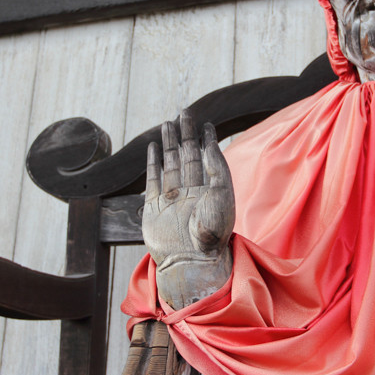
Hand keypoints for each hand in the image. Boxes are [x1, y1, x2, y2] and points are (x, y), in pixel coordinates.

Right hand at [144, 109, 234, 308]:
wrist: (191, 262)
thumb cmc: (212, 234)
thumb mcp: (222, 197)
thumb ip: (216, 169)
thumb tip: (208, 144)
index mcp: (210, 189)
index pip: (207, 157)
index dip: (206, 139)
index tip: (207, 123)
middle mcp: (191, 192)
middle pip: (187, 155)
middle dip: (185, 134)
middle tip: (184, 112)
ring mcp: (172, 199)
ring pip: (170, 164)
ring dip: (169, 144)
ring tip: (167, 124)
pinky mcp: (154, 208)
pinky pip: (153, 180)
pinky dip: (152, 164)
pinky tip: (153, 149)